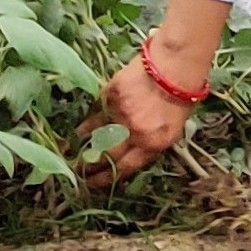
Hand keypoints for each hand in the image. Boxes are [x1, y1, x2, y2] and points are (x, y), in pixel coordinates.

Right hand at [79, 0, 225, 179]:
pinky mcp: (111, 97)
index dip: (107, 178)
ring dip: (82, 148)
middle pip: (107, 156)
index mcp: (154, 144)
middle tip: (77, 174)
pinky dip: (85, 126)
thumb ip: (151, 142)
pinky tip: (76, 133)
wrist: (175, 66)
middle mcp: (135, 133)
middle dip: (90, 168)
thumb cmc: (180, 96)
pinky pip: (95, 116)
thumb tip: (131, 152)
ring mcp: (121, 115)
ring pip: (97, 137)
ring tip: (69, 157)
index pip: (126, 168)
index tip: (94, 184)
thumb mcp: (173, 128)